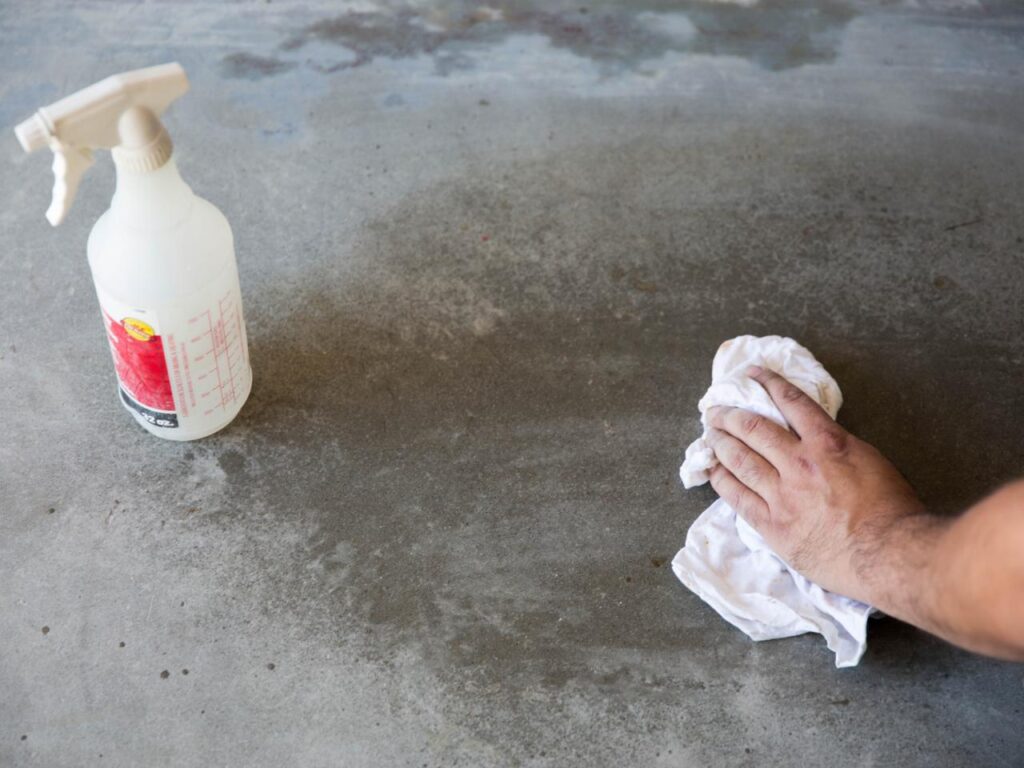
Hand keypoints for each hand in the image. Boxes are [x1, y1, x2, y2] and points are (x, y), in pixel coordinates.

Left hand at [705, 365, 928, 603]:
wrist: (890, 554)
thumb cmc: (892, 510)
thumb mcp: (870, 460)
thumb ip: (836, 447)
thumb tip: (815, 439)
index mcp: (828, 443)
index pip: (791, 402)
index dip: (769, 383)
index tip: (753, 373)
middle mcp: (799, 463)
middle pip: (753, 429)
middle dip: (731, 415)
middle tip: (716, 409)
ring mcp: (782, 495)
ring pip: (740, 460)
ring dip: (720, 442)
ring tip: (710, 433)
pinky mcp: (773, 525)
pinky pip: (738, 497)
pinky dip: (722, 479)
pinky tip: (713, 470)